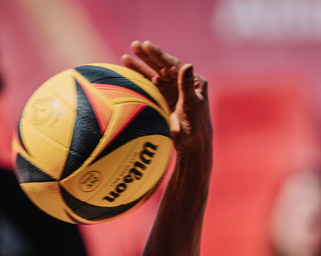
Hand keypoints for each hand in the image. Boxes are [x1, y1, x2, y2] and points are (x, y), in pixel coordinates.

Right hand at [121, 41, 210, 157]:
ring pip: (154, 76)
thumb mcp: (191, 105)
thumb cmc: (195, 126)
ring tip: (125, 57)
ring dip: (140, 67)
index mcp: (193, 81)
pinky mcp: (163, 100)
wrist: (191, 146)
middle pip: (162, 67)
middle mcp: (182, 83)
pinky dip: (139, 80)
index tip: (147, 45)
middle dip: (147, 57)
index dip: (159, 55)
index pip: (174, 65)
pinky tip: (128, 72)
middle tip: (134, 45)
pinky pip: (149, 87)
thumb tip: (188, 65)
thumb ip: (186, 85)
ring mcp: (171, 91)